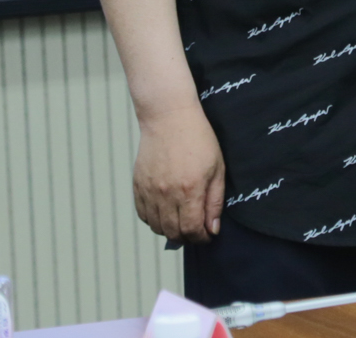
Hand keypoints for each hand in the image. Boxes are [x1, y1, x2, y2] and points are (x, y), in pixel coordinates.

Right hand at [132, 103, 225, 243]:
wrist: (169, 117)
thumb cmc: (197, 139)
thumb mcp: (217, 168)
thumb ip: (215, 202)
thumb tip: (212, 229)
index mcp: (189, 190)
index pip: (192, 230)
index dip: (202, 238)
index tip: (207, 235)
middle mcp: (166, 194)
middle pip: (173, 232)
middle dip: (187, 237)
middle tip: (196, 230)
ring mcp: (149, 191)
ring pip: (157, 227)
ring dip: (170, 230)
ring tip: (181, 221)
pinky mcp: (138, 185)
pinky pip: (143, 214)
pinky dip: (154, 220)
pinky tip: (165, 212)